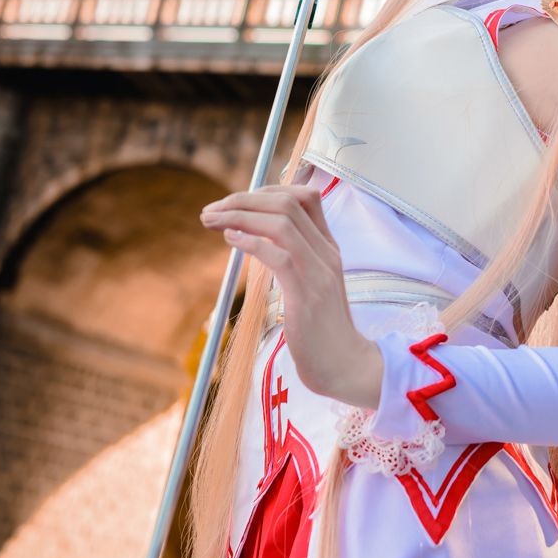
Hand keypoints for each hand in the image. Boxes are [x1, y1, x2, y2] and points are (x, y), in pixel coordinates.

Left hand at [201, 185, 383, 409]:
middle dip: (244, 199)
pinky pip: (279, 257)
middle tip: (212, 210)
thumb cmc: (322, 331)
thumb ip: (292, 260)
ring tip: (212, 221)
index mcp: (328, 247)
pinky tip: (230, 240)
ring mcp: (319, 272)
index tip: (236, 202)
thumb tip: (257, 243)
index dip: (266, 191)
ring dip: (240, 216)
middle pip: (287, 203)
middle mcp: (326, 252)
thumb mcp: (310, 286)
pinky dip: (251, 242)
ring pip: (281, 223)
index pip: (304, 197)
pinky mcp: (307, 295)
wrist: (346, 366)